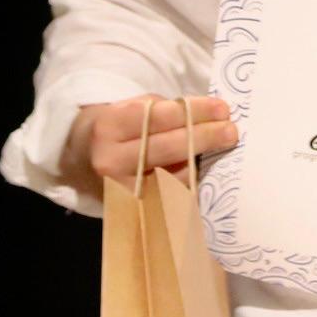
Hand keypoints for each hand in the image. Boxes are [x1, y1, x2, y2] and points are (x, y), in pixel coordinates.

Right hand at [75, 94, 236, 183]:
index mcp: (109, 127)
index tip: (222, 109)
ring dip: (201, 160)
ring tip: (222, 146)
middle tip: (231, 131)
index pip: (158, 117)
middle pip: (167, 147)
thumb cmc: (120, 129)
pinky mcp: (133, 208)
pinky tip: (202, 168)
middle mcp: (110, 160)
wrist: (85, 160)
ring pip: (172, 175)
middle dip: (204, 137)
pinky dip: (189, 180)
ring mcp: (121, 188)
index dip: (194, 112)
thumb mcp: (132, 108)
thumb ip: (165, 110)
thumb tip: (211, 115)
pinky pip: (171, 195)